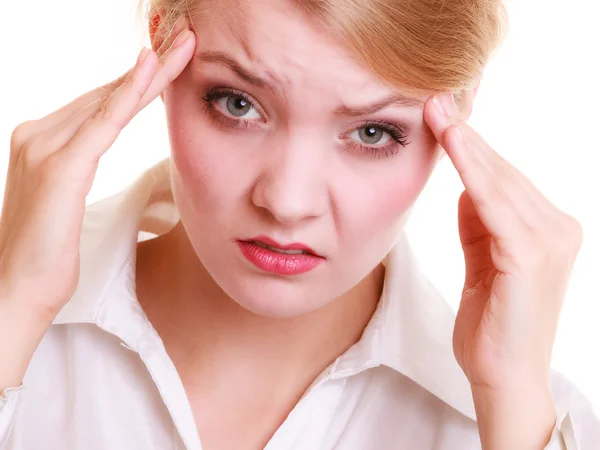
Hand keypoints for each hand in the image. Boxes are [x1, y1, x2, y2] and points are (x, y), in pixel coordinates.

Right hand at [0, 20, 194, 318]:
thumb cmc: (47, 253)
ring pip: (109, 100)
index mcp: (41, 141)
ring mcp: (45, 146)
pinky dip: (130, 93)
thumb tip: (93, 151)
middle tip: (185, 39)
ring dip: (152, 71)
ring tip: (183, 45)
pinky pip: (104, 121)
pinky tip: (153, 68)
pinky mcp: (60, 166)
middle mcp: (38, 134)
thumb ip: (75, 167)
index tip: (170, 60)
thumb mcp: (64, 201)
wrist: (17, 288)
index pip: (98, 102)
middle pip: (106, 93)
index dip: (136, 80)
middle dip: (150, 67)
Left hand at [423, 92, 582, 448]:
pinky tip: (453, 145)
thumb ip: (479, 225)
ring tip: (437, 112)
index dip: (471, 148)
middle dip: (466, 137)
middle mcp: (556, 229)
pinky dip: (473, 173)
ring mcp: (550, 240)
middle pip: (503, 173)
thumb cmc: (491, 324)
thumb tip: (467, 188)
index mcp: (545, 231)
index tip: (441, 117)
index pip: (503, 179)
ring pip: (500, 181)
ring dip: (466, 145)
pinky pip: (496, 205)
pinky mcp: (531, 256)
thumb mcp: (483, 263)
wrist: (502, 375)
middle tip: (435, 101)